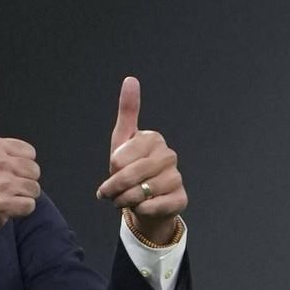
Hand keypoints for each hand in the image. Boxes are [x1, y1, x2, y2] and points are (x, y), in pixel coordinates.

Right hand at [0, 83, 41, 244]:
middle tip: (0, 188)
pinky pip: (29, 206)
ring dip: (21, 198)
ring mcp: (1, 182)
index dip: (18, 165)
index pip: (29, 153)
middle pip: (34, 171)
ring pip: (34, 189)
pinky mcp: (4, 203)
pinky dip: (19, 212)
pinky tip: (3, 209)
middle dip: (21, 182)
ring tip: (1, 199)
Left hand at [96, 77, 186, 243]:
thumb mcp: (122, 140)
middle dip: (114, 188)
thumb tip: (130, 79)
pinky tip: (142, 206)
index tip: (112, 170)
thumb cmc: (130, 167)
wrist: (143, 199)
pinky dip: (141, 210)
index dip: (111, 169)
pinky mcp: (181, 198)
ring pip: (141, 193)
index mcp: (154, 139)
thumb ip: (127, 111)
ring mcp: (177, 177)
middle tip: (108, 193)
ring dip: (125, 201)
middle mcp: (169, 156)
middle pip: (130, 175)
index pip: (120, 158)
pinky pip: (153, 207)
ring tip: (124, 199)